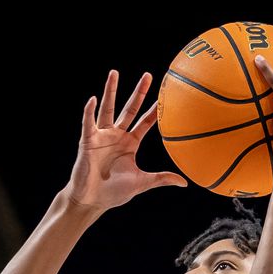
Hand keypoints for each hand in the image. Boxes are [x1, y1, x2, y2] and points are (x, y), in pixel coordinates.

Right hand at [65, 70, 187, 210]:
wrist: (91, 201)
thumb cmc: (113, 192)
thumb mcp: (141, 183)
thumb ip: (161, 178)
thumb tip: (184, 182)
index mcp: (130, 143)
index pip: (146, 122)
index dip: (155, 110)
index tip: (165, 96)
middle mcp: (117, 135)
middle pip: (130, 109)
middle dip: (139, 92)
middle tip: (149, 75)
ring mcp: (102, 136)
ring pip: (108, 109)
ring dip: (110, 91)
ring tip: (114, 73)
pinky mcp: (88, 141)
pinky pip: (88, 123)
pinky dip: (89, 111)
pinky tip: (92, 99)